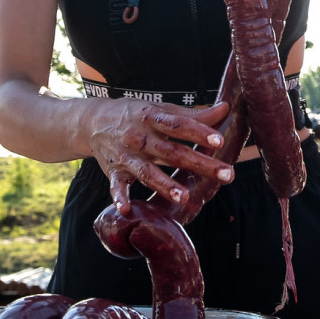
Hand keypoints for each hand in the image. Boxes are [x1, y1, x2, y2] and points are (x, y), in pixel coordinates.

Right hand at [85, 100, 235, 212]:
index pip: (179, 125)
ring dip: (164, 184)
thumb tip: (225, 109)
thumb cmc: (135, 115)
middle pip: (172, 152)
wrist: (93, 120)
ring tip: (183, 197)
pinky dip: (119, 197)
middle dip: (199, 164)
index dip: (199, 132)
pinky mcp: (114, 172)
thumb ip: (192, 115)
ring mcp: (126, 156)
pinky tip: (126, 209)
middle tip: (226, 175)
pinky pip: (117, 186)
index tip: (219, 141)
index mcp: (153, 118)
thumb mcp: (160, 109)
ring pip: (147, 171)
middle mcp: (140, 137)